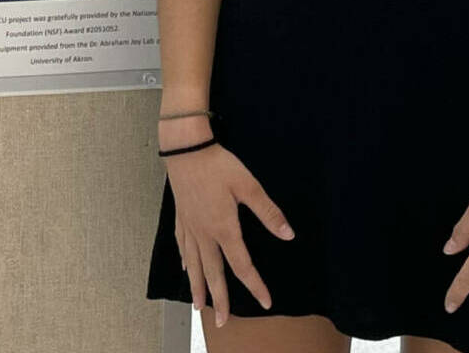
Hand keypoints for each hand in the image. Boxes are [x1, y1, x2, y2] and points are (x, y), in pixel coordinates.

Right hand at [166, 133, 295, 326]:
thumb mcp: (248, 186)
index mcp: (223, 228)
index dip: (254, 285)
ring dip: (196, 286)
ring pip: (193, 263)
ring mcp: (189, 225)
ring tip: (198, 305)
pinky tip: (184, 267)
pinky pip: (182, 245)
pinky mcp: (181, 216)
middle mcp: (204, 233)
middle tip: (221, 321)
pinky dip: (184, 260)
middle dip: (219, 298)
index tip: (265, 302)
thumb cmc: (217, 165)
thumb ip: (268, 212)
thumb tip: (288, 235)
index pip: (241, 265)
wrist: (185, 148)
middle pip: (212, 272)